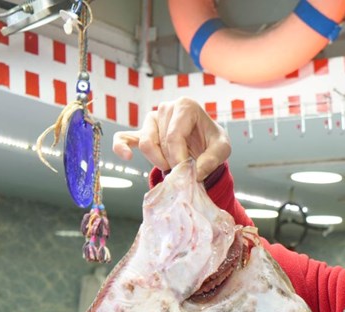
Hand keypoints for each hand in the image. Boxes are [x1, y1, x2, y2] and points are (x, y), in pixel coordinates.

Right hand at [112, 97, 230, 181]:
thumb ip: (213, 159)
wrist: (206, 142)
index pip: (174, 136)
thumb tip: (195, 173)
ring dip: (159, 161)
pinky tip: (126, 156)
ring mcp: (153, 118)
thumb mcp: (223, 148)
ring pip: (147, 145)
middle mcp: (167, 107)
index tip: (188, 171)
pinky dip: (121, 147)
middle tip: (185, 168)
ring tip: (172, 165)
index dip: (179, 158)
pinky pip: (124, 138)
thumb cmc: (213, 141)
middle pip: (161, 142)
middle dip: (172, 161)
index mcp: (186, 105)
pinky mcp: (143, 131)